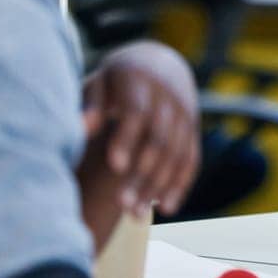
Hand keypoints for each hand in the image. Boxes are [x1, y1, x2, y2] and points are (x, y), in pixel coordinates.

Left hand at [81, 41, 199, 215]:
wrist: (158, 62)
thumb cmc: (116, 80)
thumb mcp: (99, 82)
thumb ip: (91, 103)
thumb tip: (84, 127)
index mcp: (141, 80)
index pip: (138, 111)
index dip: (128, 138)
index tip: (115, 166)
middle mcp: (169, 96)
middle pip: (159, 139)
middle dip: (143, 174)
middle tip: (122, 205)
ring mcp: (186, 113)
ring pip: (177, 153)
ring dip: (159, 186)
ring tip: (135, 215)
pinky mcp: (193, 129)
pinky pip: (191, 159)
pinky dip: (181, 184)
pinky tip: (167, 208)